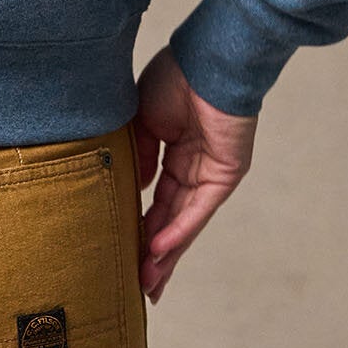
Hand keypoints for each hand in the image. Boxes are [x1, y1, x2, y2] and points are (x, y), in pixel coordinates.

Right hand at [130, 44, 258, 303]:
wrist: (206, 60)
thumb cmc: (173, 78)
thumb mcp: (140, 119)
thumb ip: (137, 154)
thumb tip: (133, 188)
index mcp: (172, 151)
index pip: (154, 198)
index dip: (139, 225)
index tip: (121, 251)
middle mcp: (193, 168)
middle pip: (170, 219)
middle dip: (153, 253)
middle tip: (138, 287)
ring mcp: (210, 173)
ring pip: (184, 222)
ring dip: (165, 253)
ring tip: (146, 284)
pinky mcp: (226, 174)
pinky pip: (198, 208)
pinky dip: (179, 230)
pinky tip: (158, 250)